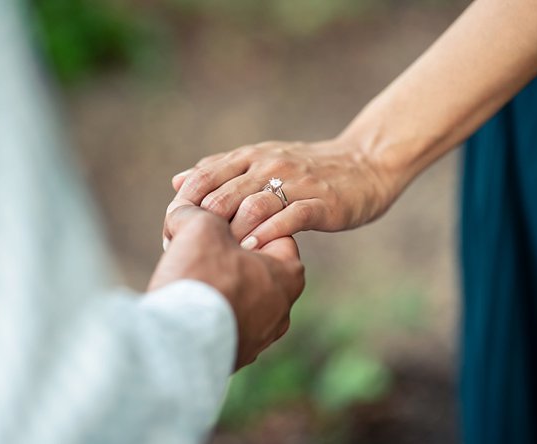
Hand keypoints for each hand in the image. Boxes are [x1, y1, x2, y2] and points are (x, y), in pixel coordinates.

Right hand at [149, 205, 305, 370]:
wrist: (178, 345)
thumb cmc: (200, 280)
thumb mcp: (200, 228)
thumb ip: (198, 212)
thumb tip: (186, 209)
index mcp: (288, 275)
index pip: (272, 230)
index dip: (242, 217)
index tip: (217, 218)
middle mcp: (283, 309)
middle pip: (255, 266)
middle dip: (227, 253)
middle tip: (198, 244)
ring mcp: (261, 338)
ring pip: (239, 298)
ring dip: (217, 283)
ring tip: (188, 274)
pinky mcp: (236, 357)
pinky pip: (224, 323)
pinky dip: (208, 311)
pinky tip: (186, 303)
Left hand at [165, 138, 407, 249]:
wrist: (366, 165)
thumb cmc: (309, 170)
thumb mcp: (261, 163)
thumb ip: (220, 172)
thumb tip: (178, 182)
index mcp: (250, 157)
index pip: (204, 177)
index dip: (183, 205)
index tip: (170, 233)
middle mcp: (269, 165)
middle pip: (222, 194)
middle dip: (200, 228)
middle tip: (188, 256)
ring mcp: (296, 183)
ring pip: (252, 205)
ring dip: (230, 234)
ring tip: (217, 259)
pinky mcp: (321, 201)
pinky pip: (290, 217)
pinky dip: (269, 233)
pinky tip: (255, 250)